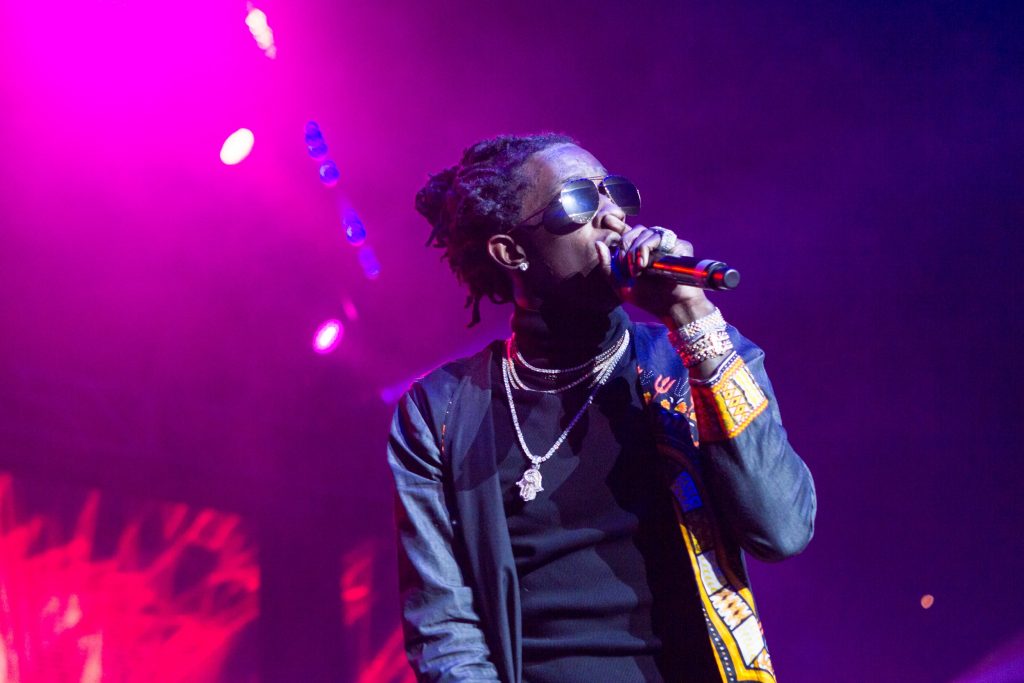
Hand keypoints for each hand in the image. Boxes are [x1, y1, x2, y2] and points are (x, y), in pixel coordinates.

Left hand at [594, 220, 713, 324]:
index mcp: (639, 252)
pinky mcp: (677, 245)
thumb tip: (598, 243)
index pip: (627, 233)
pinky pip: (657, 236)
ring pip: (645, 232)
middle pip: (634, 231)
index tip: (607, 219)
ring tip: (637, 270)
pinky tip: (644, 264)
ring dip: (635, 250)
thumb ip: (606, 266)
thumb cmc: (647, 298)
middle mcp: (653, 246)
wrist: (670, 307)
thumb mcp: (619, 285)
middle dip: (625, 246)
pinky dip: (645, 248)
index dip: (617, 225)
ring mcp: (666, 244)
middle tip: (627, 267)